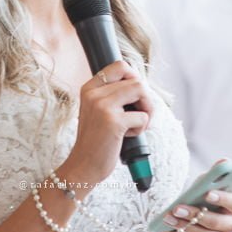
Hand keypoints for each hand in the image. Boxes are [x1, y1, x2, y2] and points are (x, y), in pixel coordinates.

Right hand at [61, 60, 153, 183]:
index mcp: (89, 88)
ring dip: (148, 109)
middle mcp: (94, 93)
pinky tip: (129, 135)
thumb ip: (112, 94)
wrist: (83, 166)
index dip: (134, 78)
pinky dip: (142, 127)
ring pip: (141, 90)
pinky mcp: (113, 122)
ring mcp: (103, 106)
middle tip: (141, 113)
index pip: (120, 65)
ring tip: (139, 123)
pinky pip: (143, 116)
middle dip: (146, 98)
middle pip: (136, 79)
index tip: (135, 96)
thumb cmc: (96, 139)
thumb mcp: (97, 110)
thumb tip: (139, 82)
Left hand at [161, 189, 231, 231]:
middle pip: (218, 222)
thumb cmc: (200, 192)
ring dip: (187, 228)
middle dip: (196, 215)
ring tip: (170, 219)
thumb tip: (196, 188)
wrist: (193, 208)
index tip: (207, 194)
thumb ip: (203, 183)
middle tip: (177, 209)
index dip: (222, 198)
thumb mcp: (201, 184)